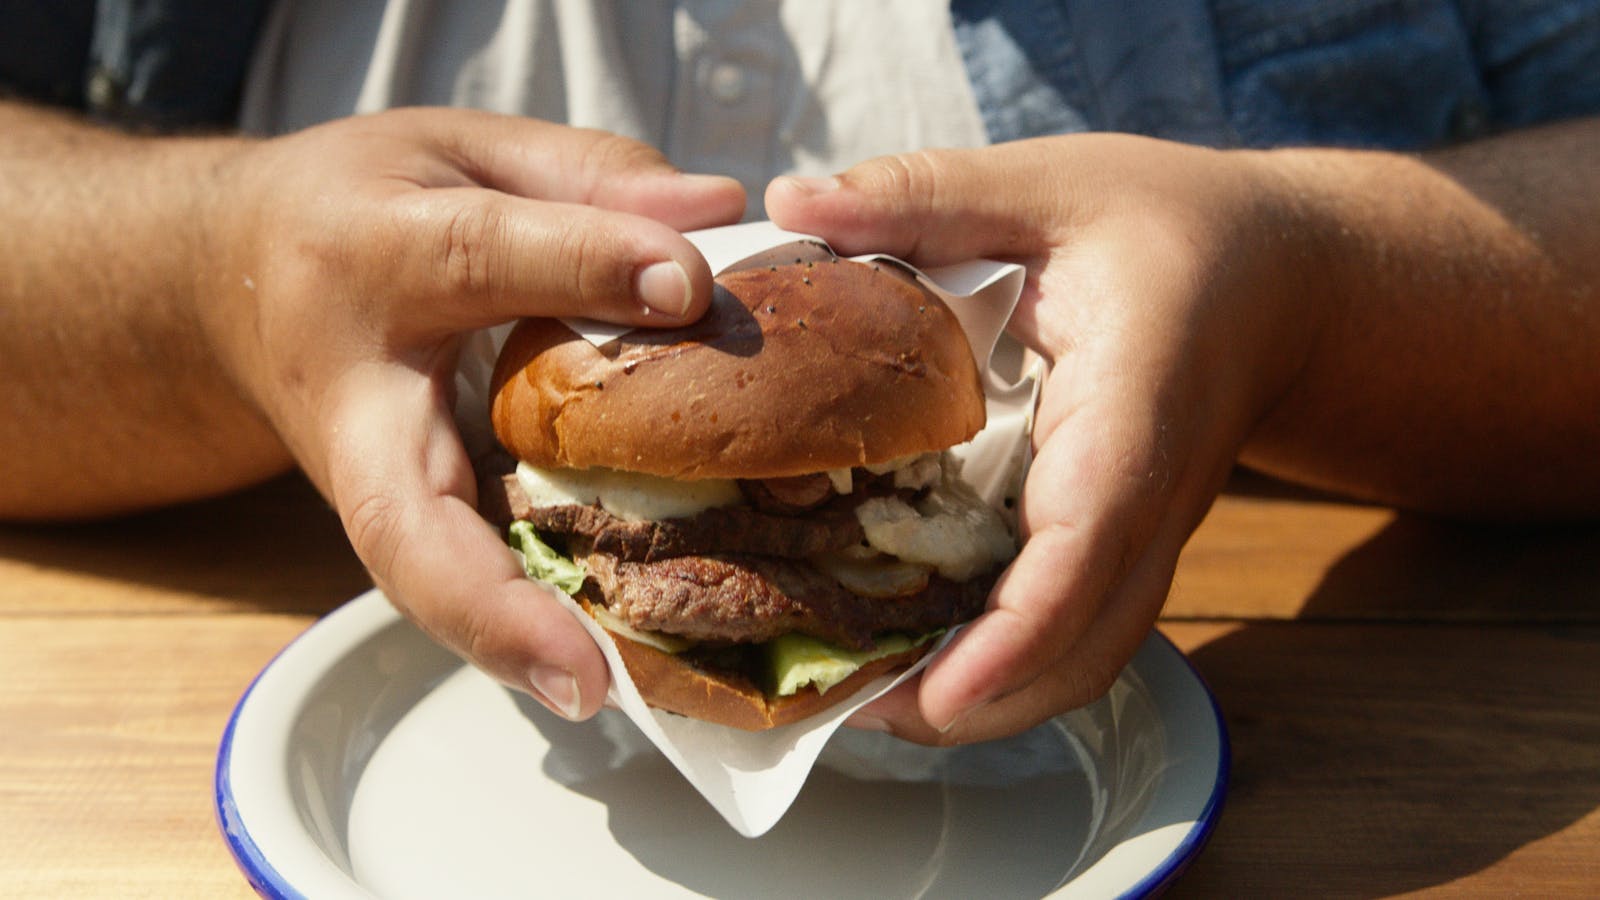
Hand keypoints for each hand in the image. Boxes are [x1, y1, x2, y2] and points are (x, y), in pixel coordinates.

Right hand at [197, 108, 744, 717]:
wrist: (230, 275)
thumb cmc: (359, 208)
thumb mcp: (461, 148)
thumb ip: (585, 176)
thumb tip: (718, 216)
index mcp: (370, 254)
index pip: (481, 258)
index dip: (584, 263)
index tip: (688, 280)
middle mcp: (357, 390)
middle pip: (398, 509)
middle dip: (481, 596)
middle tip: (582, 672)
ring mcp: (365, 475)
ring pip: (416, 573)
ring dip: (500, 639)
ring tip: (598, 688)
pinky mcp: (390, 515)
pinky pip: (448, 574)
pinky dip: (512, 624)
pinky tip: (600, 660)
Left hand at [767, 135, 1321, 742]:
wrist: (1280, 277)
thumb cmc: (1173, 228)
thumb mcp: (1050, 185)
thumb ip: (929, 194)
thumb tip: (796, 199)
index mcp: (1133, 411)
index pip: (1087, 544)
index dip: (1016, 632)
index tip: (936, 693)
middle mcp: (1147, 498)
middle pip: (1085, 646)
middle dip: (976, 704)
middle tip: (846, 711)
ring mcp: (1143, 536)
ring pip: (1083, 659)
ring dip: (984, 702)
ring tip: (860, 701)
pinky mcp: (1122, 547)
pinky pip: (1070, 631)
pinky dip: (999, 667)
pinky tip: (909, 653)